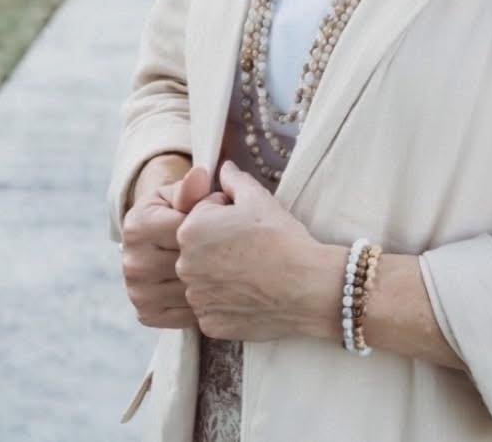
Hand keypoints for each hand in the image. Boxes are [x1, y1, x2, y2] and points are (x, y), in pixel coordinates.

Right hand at [121, 164, 222, 329]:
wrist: (158, 237)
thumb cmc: (176, 210)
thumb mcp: (181, 193)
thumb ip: (192, 189)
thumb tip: (201, 174)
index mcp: (136, 226)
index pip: (186, 230)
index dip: (212, 223)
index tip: (223, 219)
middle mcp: (131, 261)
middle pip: (189, 263)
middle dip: (215, 253)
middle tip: (228, 243)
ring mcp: (137, 291)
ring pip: (191, 291)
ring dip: (213, 279)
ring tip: (222, 263)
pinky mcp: (147, 313)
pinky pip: (187, 314)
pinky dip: (205, 302)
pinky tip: (212, 286)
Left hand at [175, 159, 326, 342]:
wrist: (307, 287)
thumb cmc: (281, 238)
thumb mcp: (258, 197)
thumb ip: (233, 179)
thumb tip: (224, 167)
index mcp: (190, 229)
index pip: (203, 213)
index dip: (228, 215)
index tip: (249, 224)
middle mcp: (184, 265)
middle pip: (200, 247)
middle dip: (220, 243)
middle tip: (252, 246)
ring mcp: (196, 298)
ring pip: (205, 277)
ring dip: (222, 272)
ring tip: (253, 270)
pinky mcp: (209, 323)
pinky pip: (212, 305)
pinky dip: (227, 300)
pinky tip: (251, 292)